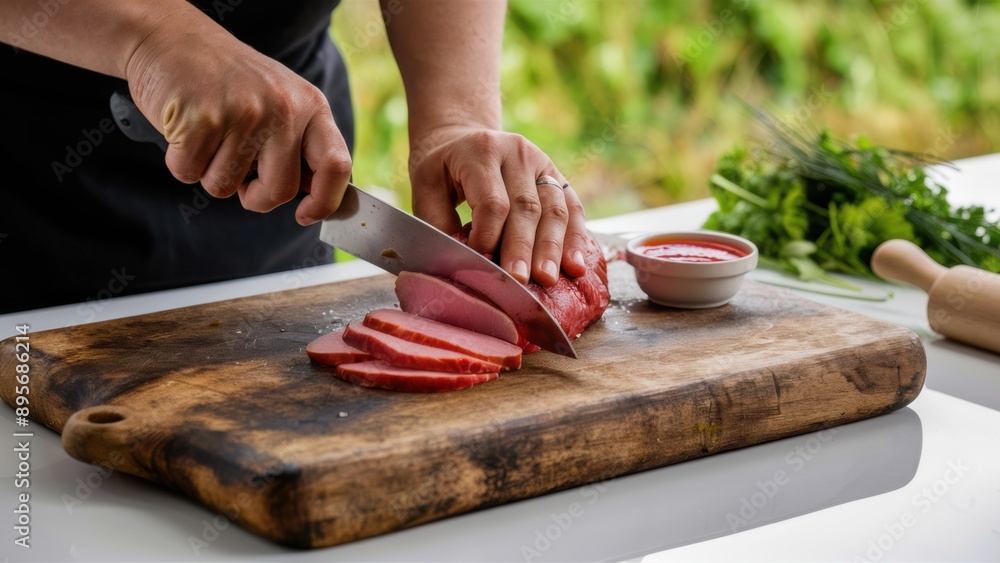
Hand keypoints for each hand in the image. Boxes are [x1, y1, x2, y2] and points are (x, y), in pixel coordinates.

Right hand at [125, 10, 351, 225]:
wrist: (172, 39)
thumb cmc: (229, 82)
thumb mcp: (281, 101)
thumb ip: (300, 145)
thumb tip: (315, 199)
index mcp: (311, 105)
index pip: (336, 166)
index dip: (324, 202)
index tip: (305, 215)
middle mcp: (283, 108)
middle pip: (279, 191)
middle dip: (255, 197)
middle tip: (240, 175)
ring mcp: (243, 113)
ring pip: (226, 187)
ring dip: (211, 173)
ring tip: (210, 136)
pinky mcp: (200, 119)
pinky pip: (190, 174)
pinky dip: (182, 162)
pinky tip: (186, 130)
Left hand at [409, 126, 589, 286]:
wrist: (463, 140)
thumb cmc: (442, 171)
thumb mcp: (426, 188)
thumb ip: (438, 223)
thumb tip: (459, 263)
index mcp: (481, 151)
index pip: (493, 202)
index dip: (488, 236)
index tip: (480, 263)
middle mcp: (516, 152)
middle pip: (526, 207)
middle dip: (523, 249)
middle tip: (521, 281)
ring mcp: (541, 162)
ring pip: (554, 209)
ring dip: (552, 248)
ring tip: (549, 279)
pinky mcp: (557, 175)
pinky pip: (573, 207)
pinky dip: (576, 238)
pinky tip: (575, 265)